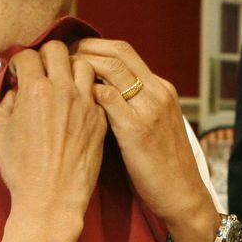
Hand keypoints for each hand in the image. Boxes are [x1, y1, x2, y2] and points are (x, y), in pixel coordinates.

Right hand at [0, 41, 105, 233]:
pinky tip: (77, 102)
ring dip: (71, 68)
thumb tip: (16, 88)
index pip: (29, 54)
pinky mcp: (100, 119)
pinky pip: (97, 91)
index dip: (20, 61)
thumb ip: (6, 102)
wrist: (52, 199)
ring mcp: (86, 104)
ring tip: (64, 82)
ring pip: (84, 64)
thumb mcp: (1, 133)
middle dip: (46, 54)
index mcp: (35, 91)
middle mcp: (63, 91)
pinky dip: (87, 90)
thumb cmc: (22, 170)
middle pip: (59, 50)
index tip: (20, 72)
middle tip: (41, 69)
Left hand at [75, 38, 218, 241]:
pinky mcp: (138, 129)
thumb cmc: (162, 167)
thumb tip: (101, 94)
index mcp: (162, 89)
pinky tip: (69, 98)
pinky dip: (87, 92)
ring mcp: (150, 109)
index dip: (94, 46)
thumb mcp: (153, 126)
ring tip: (59, 73)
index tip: (71, 52)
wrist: (182, 195)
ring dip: (81, 66)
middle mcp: (158, 92)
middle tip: (58, 56)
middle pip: (116, 52)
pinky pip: (108, 97)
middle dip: (83, 49)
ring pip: (111, 68)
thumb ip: (134, 106)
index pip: (124, 51)